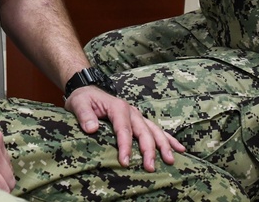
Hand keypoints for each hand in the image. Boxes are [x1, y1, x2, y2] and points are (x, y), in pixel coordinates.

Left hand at [65, 86, 184, 171]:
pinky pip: (156, 129)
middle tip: (150, 167)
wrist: (87, 90)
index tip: (125, 162)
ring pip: (154, 130)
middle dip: (148, 150)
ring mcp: (137, 115)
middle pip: (143, 131)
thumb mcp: (78, 104)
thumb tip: (92, 129)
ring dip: (163, 145)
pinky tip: (179, 148)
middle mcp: (131, 111)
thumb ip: (84, 116)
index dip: (125, 146)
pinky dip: (168, 138)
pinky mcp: (139, 120)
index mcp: (118, 107)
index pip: (124, 129)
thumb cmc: (83, 99)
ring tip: (171, 160)